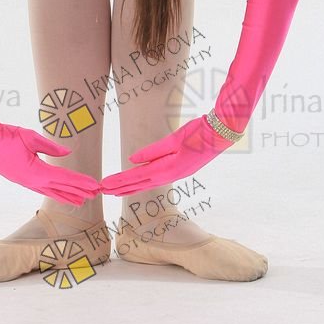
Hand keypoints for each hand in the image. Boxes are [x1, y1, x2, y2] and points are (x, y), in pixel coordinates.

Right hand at [0, 91, 100, 204]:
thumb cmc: (4, 136)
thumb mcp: (29, 137)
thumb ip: (50, 146)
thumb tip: (67, 153)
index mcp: (35, 172)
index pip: (64, 178)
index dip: (81, 182)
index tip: (95, 185)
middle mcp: (31, 181)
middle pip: (60, 189)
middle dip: (78, 192)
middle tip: (95, 194)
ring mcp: (24, 181)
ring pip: (50, 191)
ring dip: (67, 195)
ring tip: (81, 201)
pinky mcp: (19, 178)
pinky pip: (40, 188)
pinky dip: (53, 191)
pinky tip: (58, 193)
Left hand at [99, 115, 233, 194]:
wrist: (220, 135)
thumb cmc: (198, 133)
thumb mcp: (173, 139)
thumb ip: (152, 151)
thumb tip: (131, 160)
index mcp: (167, 168)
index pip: (137, 177)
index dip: (119, 181)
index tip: (104, 185)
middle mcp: (170, 175)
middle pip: (140, 184)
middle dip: (121, 187)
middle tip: (103, 190)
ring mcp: (176, 174)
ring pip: (148, 183)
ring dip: (131, 186)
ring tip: (115, 190)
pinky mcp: (181, 170)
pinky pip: (157, 178)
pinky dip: (144, 182)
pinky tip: (138, 182)